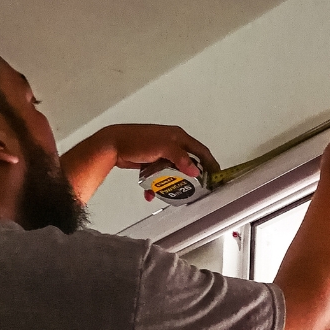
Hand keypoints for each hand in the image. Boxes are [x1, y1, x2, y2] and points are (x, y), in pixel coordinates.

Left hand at [61, 123, 217, 205]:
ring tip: (169, 193)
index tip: (216, 175)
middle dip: (189, 176)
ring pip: (172, 170)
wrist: (113, 145)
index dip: (209, 162)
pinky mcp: (150, 160)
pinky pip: (158, 174)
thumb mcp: (163, 147)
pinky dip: (156, 184)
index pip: (200, 150)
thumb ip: (180, 158)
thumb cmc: (137, 141)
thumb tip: (195, 170)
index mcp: (178, 136)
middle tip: (193, 189)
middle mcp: (171, 143)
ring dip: (170, 182)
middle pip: (187, 162)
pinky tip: (150, 192)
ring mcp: (160, 152)